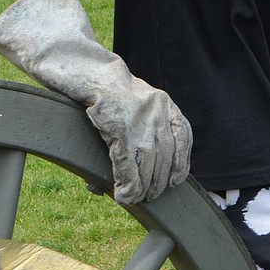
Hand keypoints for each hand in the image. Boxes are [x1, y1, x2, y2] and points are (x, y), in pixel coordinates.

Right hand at [0, 0, 191, 204]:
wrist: (86, 70)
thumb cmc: (107, 90)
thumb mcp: (137, 100)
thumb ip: (148, 121)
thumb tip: (150, 157)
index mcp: (165, 103)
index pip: (183, 138)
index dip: (181, 163)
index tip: (177, 180)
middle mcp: (158, 111)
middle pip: (166, 156)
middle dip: (160, 181)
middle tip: (151, 195)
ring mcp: (140, 119)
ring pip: (148, 165)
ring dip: (143, 188)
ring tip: (136, 198)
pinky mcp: (119, 127)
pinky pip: (128, 165)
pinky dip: (127, 184)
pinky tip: (123, 195)